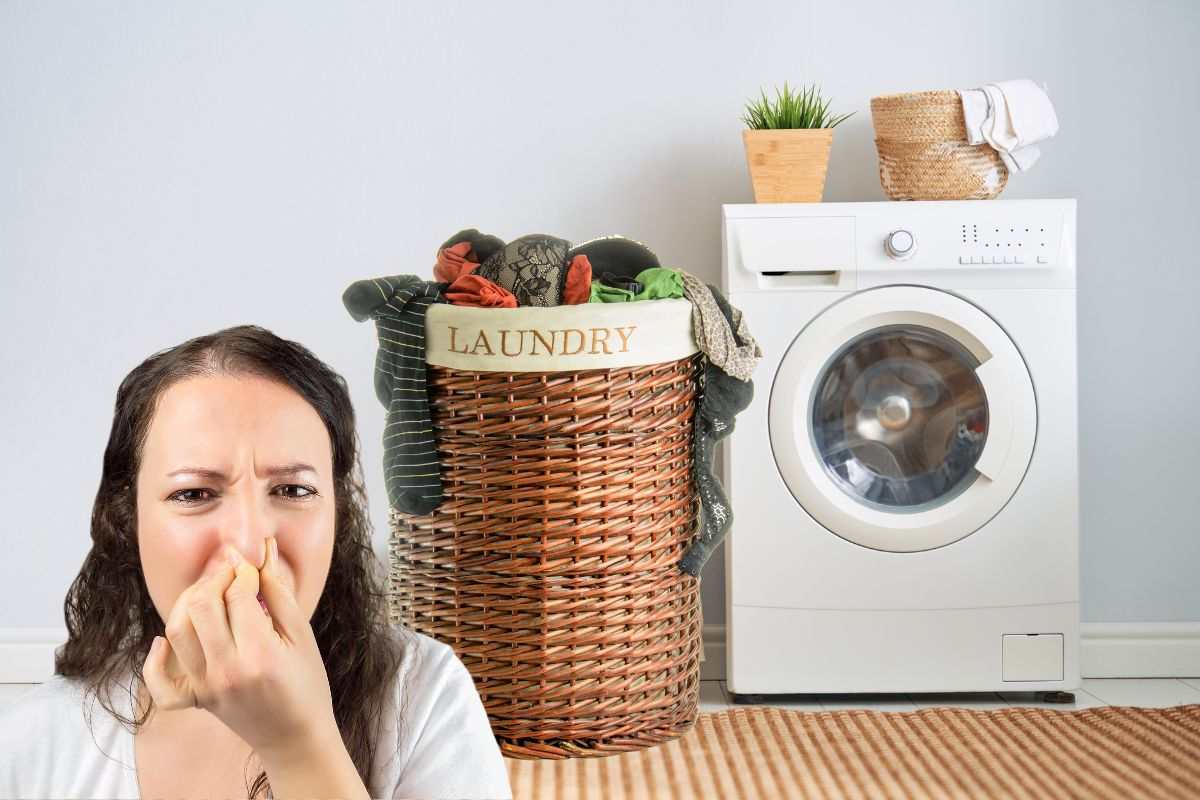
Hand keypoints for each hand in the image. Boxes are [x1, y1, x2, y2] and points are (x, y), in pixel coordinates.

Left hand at [143, 537, 337, 759]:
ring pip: (177, 630)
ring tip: (211, 592)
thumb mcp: (303, 636)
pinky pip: (160, 683)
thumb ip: (280, 593)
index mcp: (260, 654)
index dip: (245, 571)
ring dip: (189, 601)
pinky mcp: (196, 699)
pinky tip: (164, 641)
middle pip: (201, 605)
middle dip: (216, 578)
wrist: (296, 737)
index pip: (238, 594)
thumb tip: (265, 552)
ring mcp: (207, 687)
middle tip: (232, 572)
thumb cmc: (307, 685)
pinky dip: (154, 660)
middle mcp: (227, 670)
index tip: (254, 566)